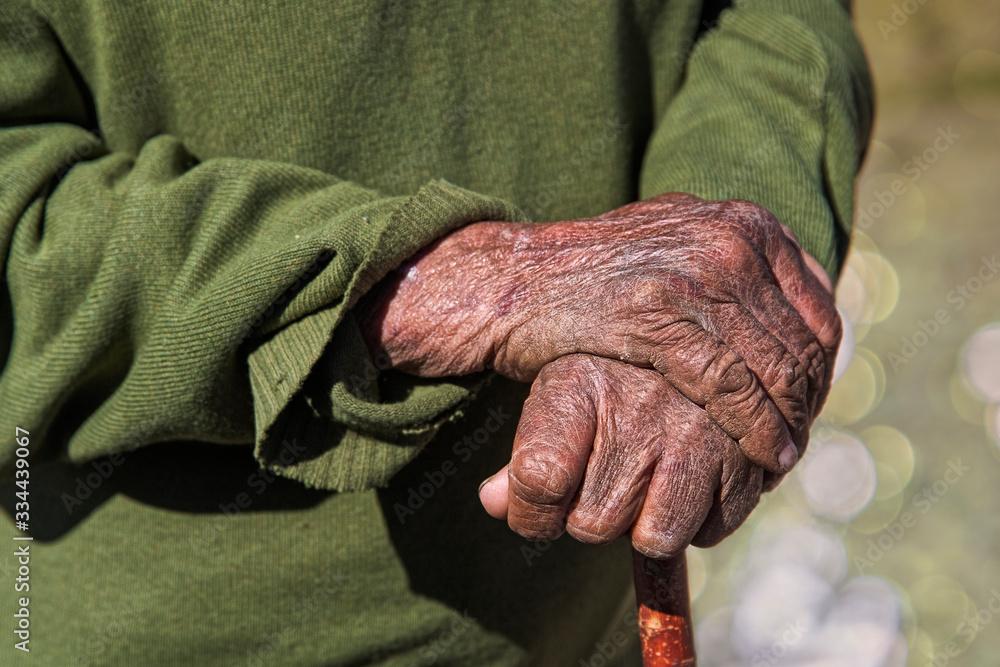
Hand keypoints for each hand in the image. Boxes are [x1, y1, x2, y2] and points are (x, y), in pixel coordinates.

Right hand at [359, 193, 839, 473]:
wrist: (514, 280)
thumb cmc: (595, 274)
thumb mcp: (675, 244)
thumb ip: (730, 257)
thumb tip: (789, 282)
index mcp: (741, 221)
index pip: (817, 305)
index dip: (824, 365)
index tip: (811, 403)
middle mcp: (728, 240)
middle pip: (803, 341)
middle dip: (808, 401)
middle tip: (800, 440)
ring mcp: (694, 277)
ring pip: (774, 368)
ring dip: (788, 423)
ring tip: (786, 458)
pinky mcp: (658, 318)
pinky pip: (731, 388)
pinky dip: (756, 430)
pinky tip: (766, 456)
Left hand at [477, 354, 762, 557]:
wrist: (686, 326)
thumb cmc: (601, 375)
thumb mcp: (553, 395)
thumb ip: (520, 454)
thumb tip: (493, 502)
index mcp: (578, 383)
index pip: (540, 479)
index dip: (531, 512)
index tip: (537, 506)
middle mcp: (640, 404)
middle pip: (594, 523)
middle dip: (590, 519)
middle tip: (600, 481)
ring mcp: (699, 430)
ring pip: (655, 537)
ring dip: (644, 528)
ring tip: (642, 484)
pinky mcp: (748, 455)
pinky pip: (710, 532)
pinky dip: (696, 523)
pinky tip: (685, 482)